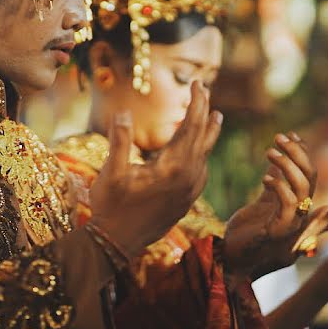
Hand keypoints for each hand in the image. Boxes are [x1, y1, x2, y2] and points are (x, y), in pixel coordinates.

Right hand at [88, 82, 223, 257]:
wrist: (117, 244)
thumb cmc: (112, 207)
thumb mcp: (112, 171)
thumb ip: (120, 140)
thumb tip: (123, 113)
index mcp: (173, 167)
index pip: (191, 126)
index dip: (196, 102)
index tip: (199, 83)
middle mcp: (188, 177)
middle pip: (202, 137)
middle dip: (204, 111)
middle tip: (205, 90)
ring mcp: (189, 191)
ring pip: (205, 154)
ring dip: (208, 133)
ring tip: (216, 117)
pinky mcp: (186, 200)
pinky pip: (201, 170)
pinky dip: (203, 153)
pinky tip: (200, 152)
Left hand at [222, 133, 319, 280]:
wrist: (233, 261)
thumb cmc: (246, 233)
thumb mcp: (262, 202)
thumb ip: (275, 182)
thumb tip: (279, 158)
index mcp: (297, 204)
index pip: (309, 173)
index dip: (302, 152)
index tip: (290, 133)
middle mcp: (300, 214)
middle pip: (310, 176)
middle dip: (298, 153)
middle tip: (279, 137)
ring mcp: (293, 224)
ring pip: (303, 188)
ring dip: (288, 166)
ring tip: (270, 152)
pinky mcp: (281, 233)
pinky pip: (289, 206)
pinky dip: (280, 188)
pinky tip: (265, 179)